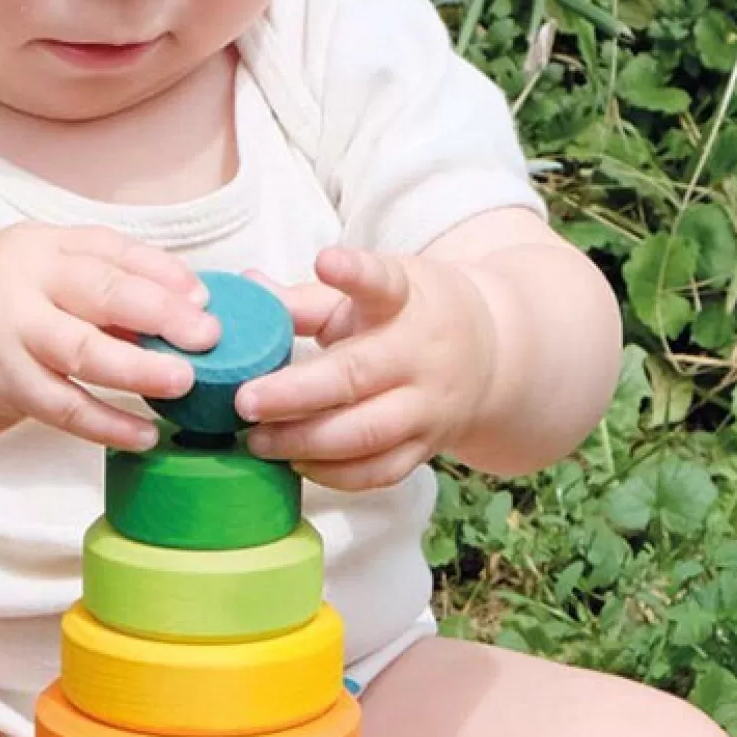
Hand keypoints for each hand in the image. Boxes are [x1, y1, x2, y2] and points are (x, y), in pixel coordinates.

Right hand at [0, 223, 217, 448]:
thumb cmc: (1, 310)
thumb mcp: (43, 275)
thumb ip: (103, 280)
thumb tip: (189, 302)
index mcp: (42, 246)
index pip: (111, 251)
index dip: (162, 274)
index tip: (205, 299)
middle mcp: (23, 282)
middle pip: (101, 292)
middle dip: (161, 314)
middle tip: (208, 337)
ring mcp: (10, 335)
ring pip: (83, 352)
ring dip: (139, 370)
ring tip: (184, 383)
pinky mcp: (3, 386)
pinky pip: (64, 408)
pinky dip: (107, 424)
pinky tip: (144, 435)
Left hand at [235, 247, 495, 490]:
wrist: (491, 356)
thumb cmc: (409, 316)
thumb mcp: (370, 294)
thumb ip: (307, 298)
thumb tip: (247, 287)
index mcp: (406, 301)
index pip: (384, 283)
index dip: (355, 274)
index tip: (326, 260)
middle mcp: (421, 355)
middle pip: (357, 376)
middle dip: (295, 394)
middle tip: (245, 402)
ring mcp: (428, 407)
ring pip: (366, 435)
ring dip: (305, 442)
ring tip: (257, 441)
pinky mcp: (427, 448)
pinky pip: (379, 472)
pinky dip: (334, 475)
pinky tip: (296, 463)